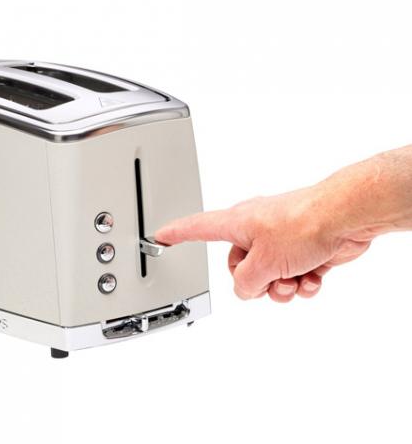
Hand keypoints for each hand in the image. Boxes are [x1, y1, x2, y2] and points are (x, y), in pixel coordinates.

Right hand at [155, 186, 371, 301]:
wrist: (346, 216)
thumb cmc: (305, 222)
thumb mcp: (264, 262)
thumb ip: (245, 283)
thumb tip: (245, 289)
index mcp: (237, 224)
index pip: (197, 228)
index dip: (176, 234)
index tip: (160, 236)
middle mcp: (255, 231)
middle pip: (238, 267)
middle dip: (255, 282)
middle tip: (270, 279)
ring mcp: (278, 240)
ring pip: (267, 277)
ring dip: (281, 286)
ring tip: (294, 279)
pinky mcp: (301, 250)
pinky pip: (291, 277)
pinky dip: (301, 283)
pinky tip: (312, 277)